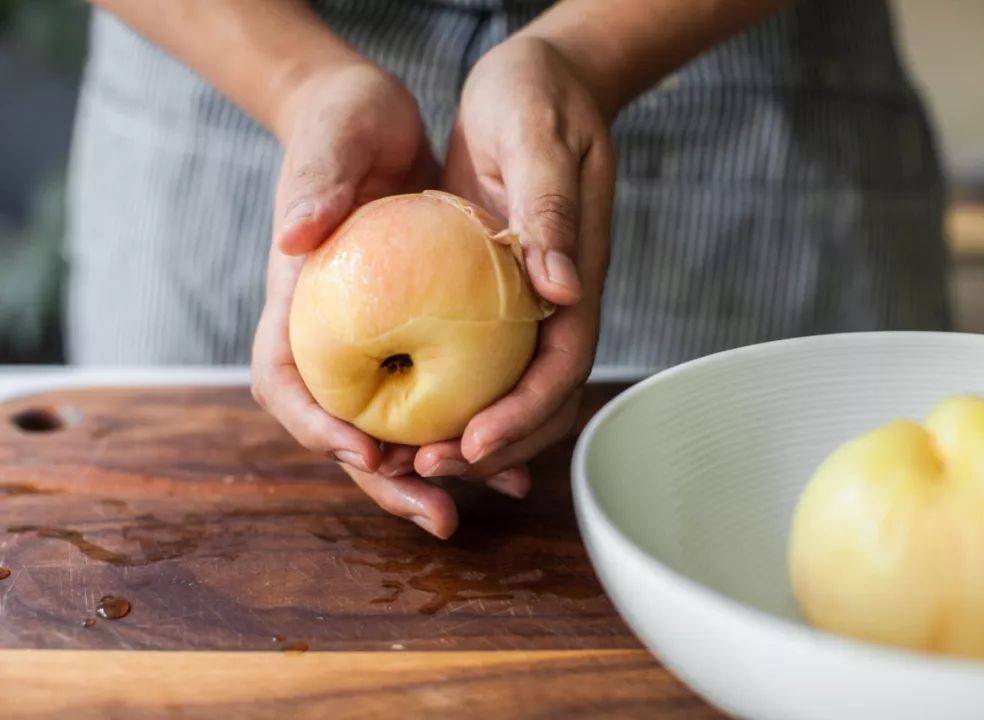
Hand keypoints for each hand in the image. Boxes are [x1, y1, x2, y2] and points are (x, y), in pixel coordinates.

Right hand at [251, 62, 454, 536]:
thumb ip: (311, 182)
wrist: (376, 122)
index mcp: (297, 306)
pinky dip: (473, 428)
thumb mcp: (332, 143)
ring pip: (397, 428)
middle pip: (345, 429)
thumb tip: (295, 234)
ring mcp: (373, 343)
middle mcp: (331, 337)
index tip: (366, 452)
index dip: (317, 428)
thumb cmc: (344, 126)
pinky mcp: (415, 335)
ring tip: (491, 495)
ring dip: (438, 472)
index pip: (285, 385)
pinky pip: (440, 397)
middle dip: (388, 481)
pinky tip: (515, 457)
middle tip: (440, 515)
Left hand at [413, 36, 614, 509]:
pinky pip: (475, 362)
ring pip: (505, 391)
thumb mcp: (540, 142)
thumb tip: (563, 292)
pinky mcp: (491, 294)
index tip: (469, 447)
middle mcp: (553, 304)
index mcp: (575, 279)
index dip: (522, 418)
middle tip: (420, 470)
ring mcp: (524, 304)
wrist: (534, 80)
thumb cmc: (537, 100)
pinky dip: (446, 396)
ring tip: (404, 459)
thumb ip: (552, 213)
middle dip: (488, 447)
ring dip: (463, 432)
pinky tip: (401, 413)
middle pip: (537, 400)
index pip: (561, 370)